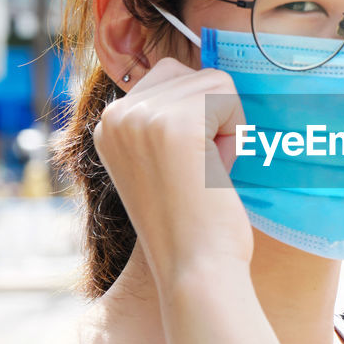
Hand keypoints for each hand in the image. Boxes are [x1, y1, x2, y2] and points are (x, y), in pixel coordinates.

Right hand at [93, 59, 252, 286]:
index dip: (195, 116)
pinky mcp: (174, 124)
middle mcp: (116, 115)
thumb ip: (169, 119)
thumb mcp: (163, 160)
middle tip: (199, 169)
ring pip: (213, 82)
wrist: (195, 270)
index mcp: (108, 126)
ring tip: (206, 172)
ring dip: (226, 126)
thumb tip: (205, 75)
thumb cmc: (193, 222)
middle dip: (211, 116)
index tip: (185, 166)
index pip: (167, 77)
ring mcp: (142, 117)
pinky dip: (236, 132)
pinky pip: (228, 95)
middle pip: (190, 73)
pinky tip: (215, 169)